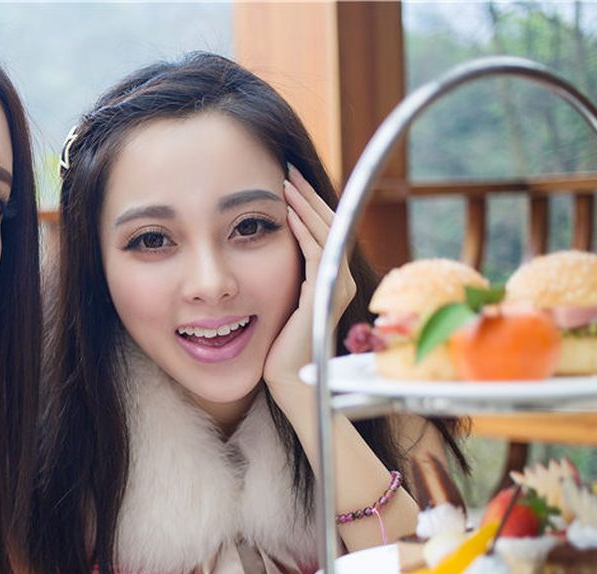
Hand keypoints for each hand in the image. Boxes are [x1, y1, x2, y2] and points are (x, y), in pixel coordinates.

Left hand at [263, 165, 356, 391]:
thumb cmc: (278, 350)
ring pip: (325, 232)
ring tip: (286, 180)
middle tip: (287, 167)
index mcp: (330, 280)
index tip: (287, 179)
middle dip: (307, 194)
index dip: (308, 203)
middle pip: (329, 223)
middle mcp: (339, 280)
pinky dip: (303, 229)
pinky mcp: (321, 295)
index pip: (324, 230)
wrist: (288, 383)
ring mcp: (334, 287)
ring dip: (305, 204)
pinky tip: (287, 211)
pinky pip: (315, 253)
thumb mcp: (280, 304)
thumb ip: (280, 279)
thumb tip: (257, 254)